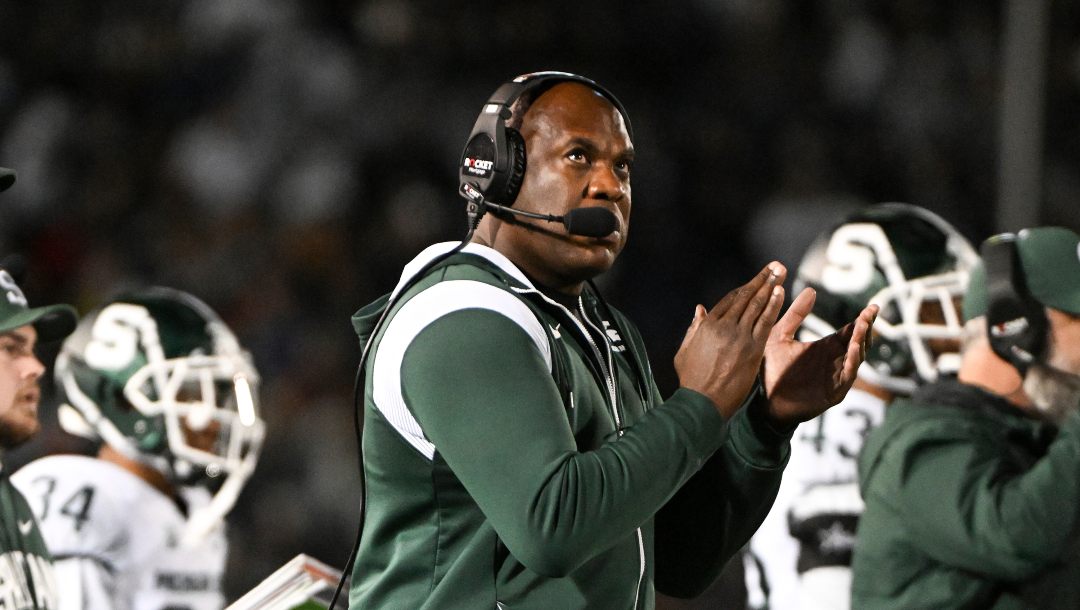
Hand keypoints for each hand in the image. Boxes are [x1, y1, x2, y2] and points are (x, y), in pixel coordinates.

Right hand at [675, 263, 786, 418]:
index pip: (730, 300)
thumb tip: (700, 309)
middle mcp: (723, 326)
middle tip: (775, 266)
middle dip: (762, 279)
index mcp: (707, 326)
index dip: (746, 287)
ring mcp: (738, 336)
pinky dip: (773, 305)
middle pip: (746, 297)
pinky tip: (780, 292)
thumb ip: (694, 329)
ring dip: (770, 286)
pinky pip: (765, 321)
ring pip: (757, 305)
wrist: (702, 402)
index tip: (757, 278)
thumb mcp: (685, 351)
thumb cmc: (691, 381)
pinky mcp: (752, 349)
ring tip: (779, 272)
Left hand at [761, 287, 877, 427]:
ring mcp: (837, 377)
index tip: (872, 307)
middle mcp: (836, 360)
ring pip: (856, 357)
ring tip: (862, 327)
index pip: (851, 331)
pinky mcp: (834, 392)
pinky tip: (852, 349)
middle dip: (866, 328)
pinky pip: (847, 376)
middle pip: (859, 342)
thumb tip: (811, 290)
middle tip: (870, 313)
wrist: (764, 400)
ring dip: (860, 342)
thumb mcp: (780, 336)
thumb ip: (795, 315)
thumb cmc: (772, 370)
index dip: (863, 320)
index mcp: (827, 347)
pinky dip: (851, 362)